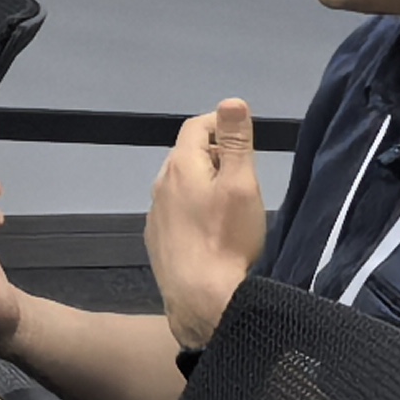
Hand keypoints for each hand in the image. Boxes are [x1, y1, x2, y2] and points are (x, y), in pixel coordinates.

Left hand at [145, 98, 267, 351]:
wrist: (202, 299)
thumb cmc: (227, 238)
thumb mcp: (240, 184)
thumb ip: (235, 142)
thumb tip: (230, 101)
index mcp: (180, 166)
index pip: (196, 128)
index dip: (219, 125)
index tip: (242, 135)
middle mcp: (160, 185)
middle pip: (187, 156)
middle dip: (214, 155)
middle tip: (244, 171)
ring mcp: (155, 214)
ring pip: (180, 186)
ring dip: (202, 183)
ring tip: (231, 201)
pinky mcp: (157, 240)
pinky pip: (175, 212)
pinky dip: (192, 209)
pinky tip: (210, 229)